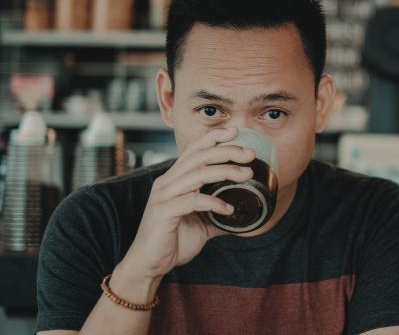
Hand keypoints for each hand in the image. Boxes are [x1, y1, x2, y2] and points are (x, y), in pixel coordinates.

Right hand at [116, 127, 254, 284]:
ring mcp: (164, 196)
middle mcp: (167, 183)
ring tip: (246, 175)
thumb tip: (241, 214)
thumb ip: (217, 215)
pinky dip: (214, 203)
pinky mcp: (164, 212)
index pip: (194, 150)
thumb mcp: (201, 224)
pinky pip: (193, 201)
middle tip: (250, 154)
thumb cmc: (172, 241)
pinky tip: (228, 210)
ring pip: (197, 174)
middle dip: (227, 151)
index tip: (236, 131)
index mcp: (175, 180)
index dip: (214, 138)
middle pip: (199, 157)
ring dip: (225, 172)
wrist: (148, 265)